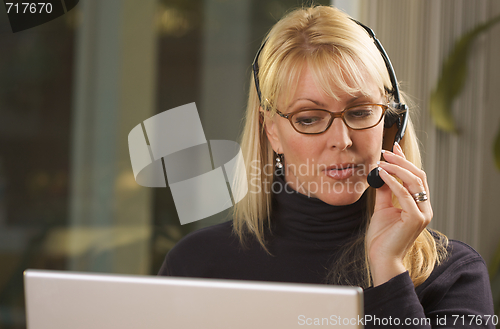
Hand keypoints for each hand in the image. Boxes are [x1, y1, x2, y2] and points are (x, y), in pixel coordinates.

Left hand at [366, 142, 431, 285]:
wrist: (382, 258)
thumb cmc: (382, 237)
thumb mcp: (382, 209)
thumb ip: (385, 192)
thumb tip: (381, 174)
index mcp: (419, 206)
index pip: (415, 178)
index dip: (405, 161)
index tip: (393, 148)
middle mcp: (425, 208)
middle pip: (418, 176)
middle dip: (401, 161)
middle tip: (386, 151)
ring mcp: (422, 214)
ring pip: (414, 182)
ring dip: (396, 168)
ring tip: (381, 161)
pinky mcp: (416, 219)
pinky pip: (404, 194)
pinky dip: (392, 181)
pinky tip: (381, 174)